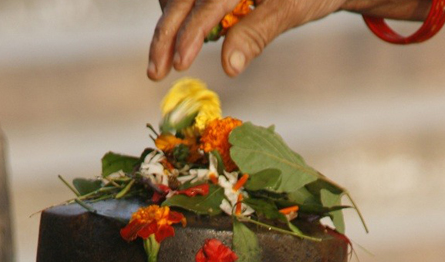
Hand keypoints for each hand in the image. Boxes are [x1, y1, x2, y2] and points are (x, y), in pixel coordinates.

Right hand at [147, 0, 353, 79]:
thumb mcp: (289, 10)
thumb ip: (255, 34)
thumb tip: (229, 67)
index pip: (205, 4)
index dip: (189, 35)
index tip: (179, 64)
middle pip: (181, 0)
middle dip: (165, 36)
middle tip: (155, 72)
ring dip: (168, 27)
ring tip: (164, 59)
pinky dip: (182, 17)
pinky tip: (183, 40)